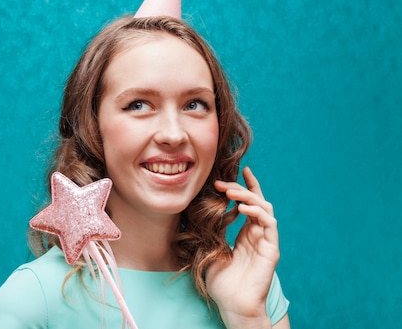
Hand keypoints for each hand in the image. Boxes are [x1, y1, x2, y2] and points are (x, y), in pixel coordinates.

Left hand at [206, 167, 279, 328]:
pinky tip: (242, 209)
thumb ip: (214, 229)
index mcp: (246, 235)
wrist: (232, 305)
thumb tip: (204, 208)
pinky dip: (257, 212)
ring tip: (230, 193)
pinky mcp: (271, 249)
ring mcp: (266, 241)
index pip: (250, 204)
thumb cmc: (221, 282)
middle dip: (240, 188)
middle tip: (221, 184)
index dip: (246, 186)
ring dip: (248, 196)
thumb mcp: (212, 248)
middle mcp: (258, 235)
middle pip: (256, 202)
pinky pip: (269, 224)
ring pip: (264, 208)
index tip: (239, 170)